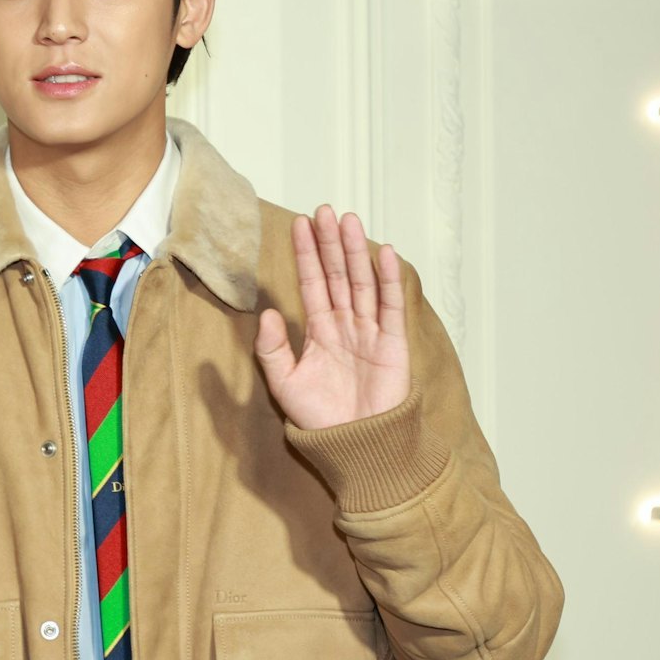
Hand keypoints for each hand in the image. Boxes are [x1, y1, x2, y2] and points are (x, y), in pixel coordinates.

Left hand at [254, 205, 409, 430]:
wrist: (355, 448)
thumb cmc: (320, 421)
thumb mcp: (285, 385)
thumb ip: (272, 350)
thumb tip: (266, 312)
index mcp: (319, 332)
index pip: (312, 283)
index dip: (306, 254)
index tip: (300, 224)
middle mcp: (345, 325)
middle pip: (338, 275)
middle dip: (330, 243)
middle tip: (324, 211)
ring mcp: (370, 332)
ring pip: (362, 283)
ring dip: (356, 252)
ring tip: (349, 221)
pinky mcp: (393, 344)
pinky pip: (391, 307)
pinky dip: (389, 280)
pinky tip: (385, 254)